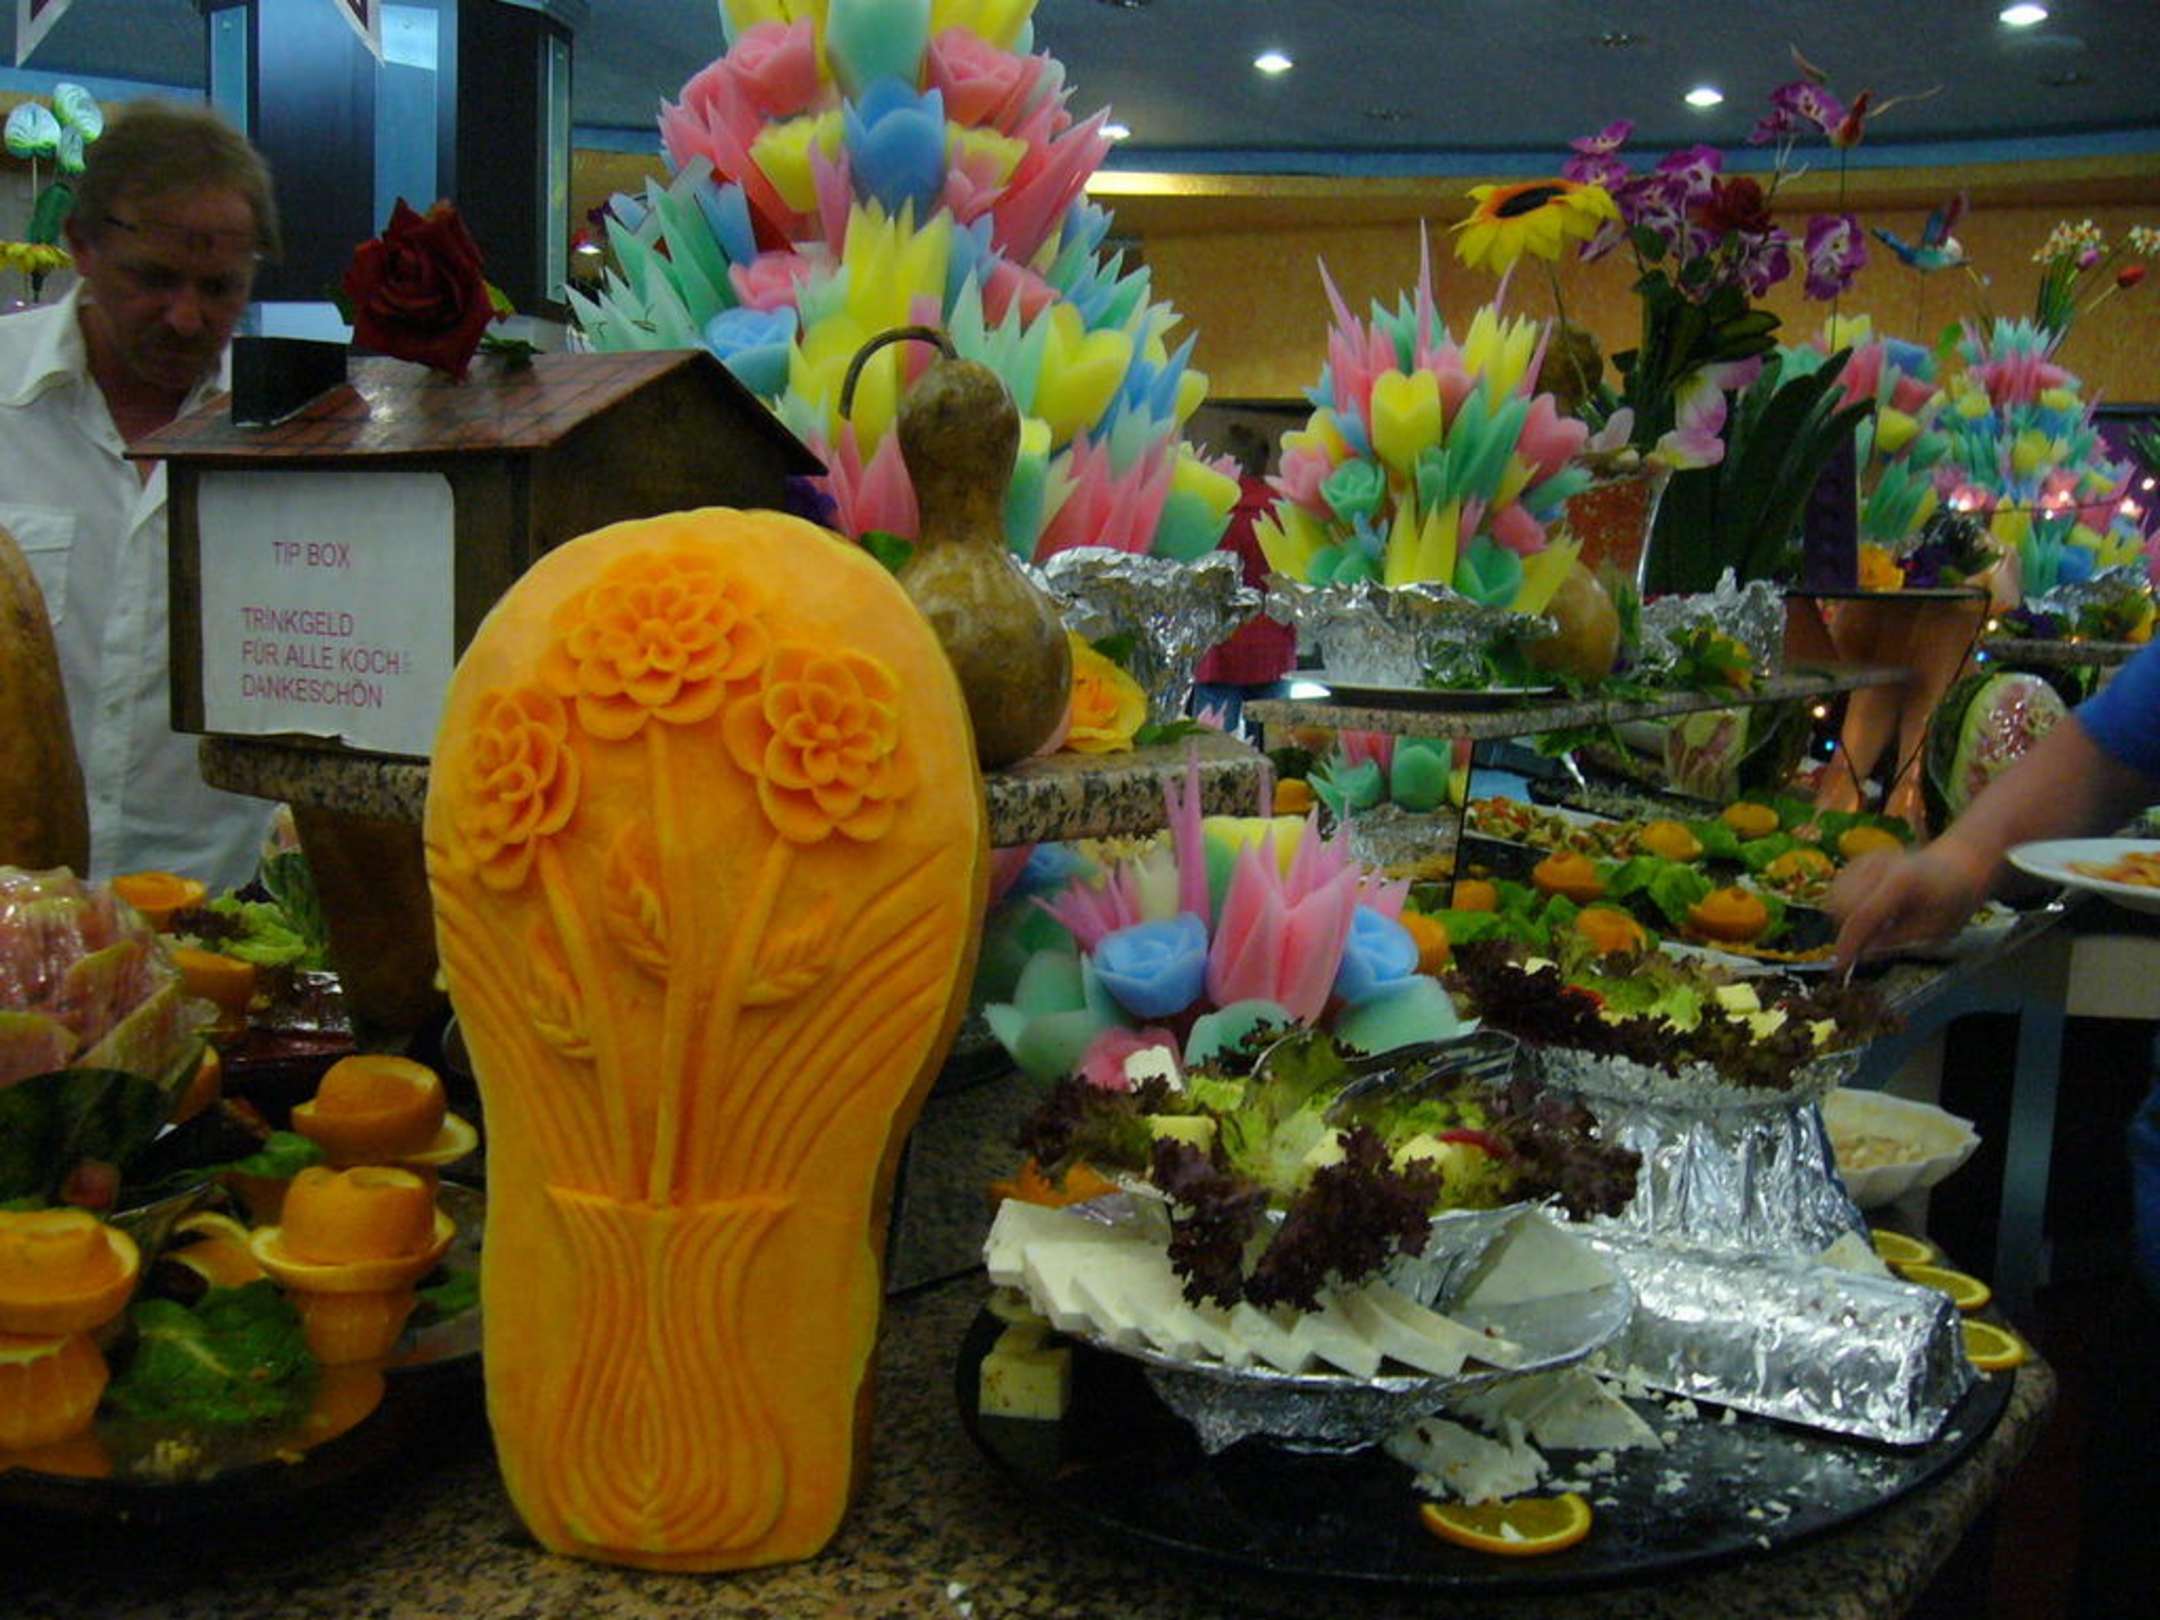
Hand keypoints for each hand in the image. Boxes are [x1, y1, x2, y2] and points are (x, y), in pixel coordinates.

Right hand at [1827, 843, 1993, 968]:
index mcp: (1903, 882)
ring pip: (1834, 895)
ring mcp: (1868, 859)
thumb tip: (1863, 954)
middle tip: (1871, 940)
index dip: (1848, 944)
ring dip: (1845, 915)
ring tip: (1874, 923)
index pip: (1863, 916)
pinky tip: (1869, 908)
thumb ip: (1897, 941)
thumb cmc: (1952, 900)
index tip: (1839, 968)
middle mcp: (1880, 865)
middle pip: (1840, 903)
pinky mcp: (1860, 859)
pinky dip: (1845, 903)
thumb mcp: (1935, 930)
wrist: (1957, 864)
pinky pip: (1838, 887)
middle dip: (1849, 928)